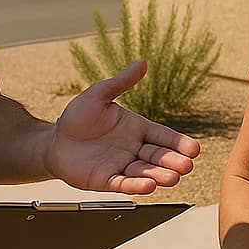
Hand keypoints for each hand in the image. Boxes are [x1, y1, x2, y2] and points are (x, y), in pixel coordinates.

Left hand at [45, 61, 200, 194]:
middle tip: (187, 166)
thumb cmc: (77, 117)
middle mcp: (134, 149)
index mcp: (137, 128)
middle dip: (173, 161)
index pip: (163, 136)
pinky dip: (136, 185)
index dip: (178, 143)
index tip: (194, 149)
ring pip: (145, 172)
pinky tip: (149, 186)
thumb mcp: (99, 95)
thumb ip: (121, 82)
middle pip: (158, 156)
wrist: (54, 140)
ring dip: (160, 176)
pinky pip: (123, 183)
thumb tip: (142, 62)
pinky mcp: (106, 180)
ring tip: (173, 178)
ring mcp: (121, 165)